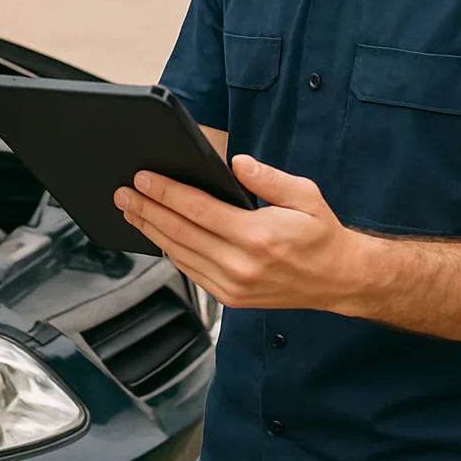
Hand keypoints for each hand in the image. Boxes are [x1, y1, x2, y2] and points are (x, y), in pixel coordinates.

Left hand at [113, 155, 368, 312]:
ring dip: (151, 231)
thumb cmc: (320, 234)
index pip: (198, 210)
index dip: (166, 192)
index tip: (143, 178)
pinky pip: (191, 272)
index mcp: (257, 236)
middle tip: (122, 193)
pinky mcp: (230, 298)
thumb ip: (268, 177)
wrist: (338, 279)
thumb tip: (236, 163)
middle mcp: (241, 264)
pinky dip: (169, 252)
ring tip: (130, 211)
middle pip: (180, 233)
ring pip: (179, 255)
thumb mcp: (305, 194)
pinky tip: (157, 236)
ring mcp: (233, 286)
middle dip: (146, 210)